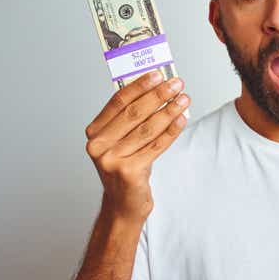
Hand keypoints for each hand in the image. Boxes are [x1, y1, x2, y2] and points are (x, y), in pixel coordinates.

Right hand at [84, 71, 189, 221]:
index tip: (158, 74)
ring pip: (147, 129)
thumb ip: (131, 118)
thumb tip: (156, 88)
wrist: (124, 205)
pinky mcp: (128, 172)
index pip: (118, 101)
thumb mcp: (122, 141)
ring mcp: (111, 160)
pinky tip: (182, 119)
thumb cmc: (126, 167)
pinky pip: (155, 146)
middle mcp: (98, 145)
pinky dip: (171, 131)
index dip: (139, 86)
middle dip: (158, 95)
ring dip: (169, 111)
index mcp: (95, 132)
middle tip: (177, 84)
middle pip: (134, 113)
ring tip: (184, 99)